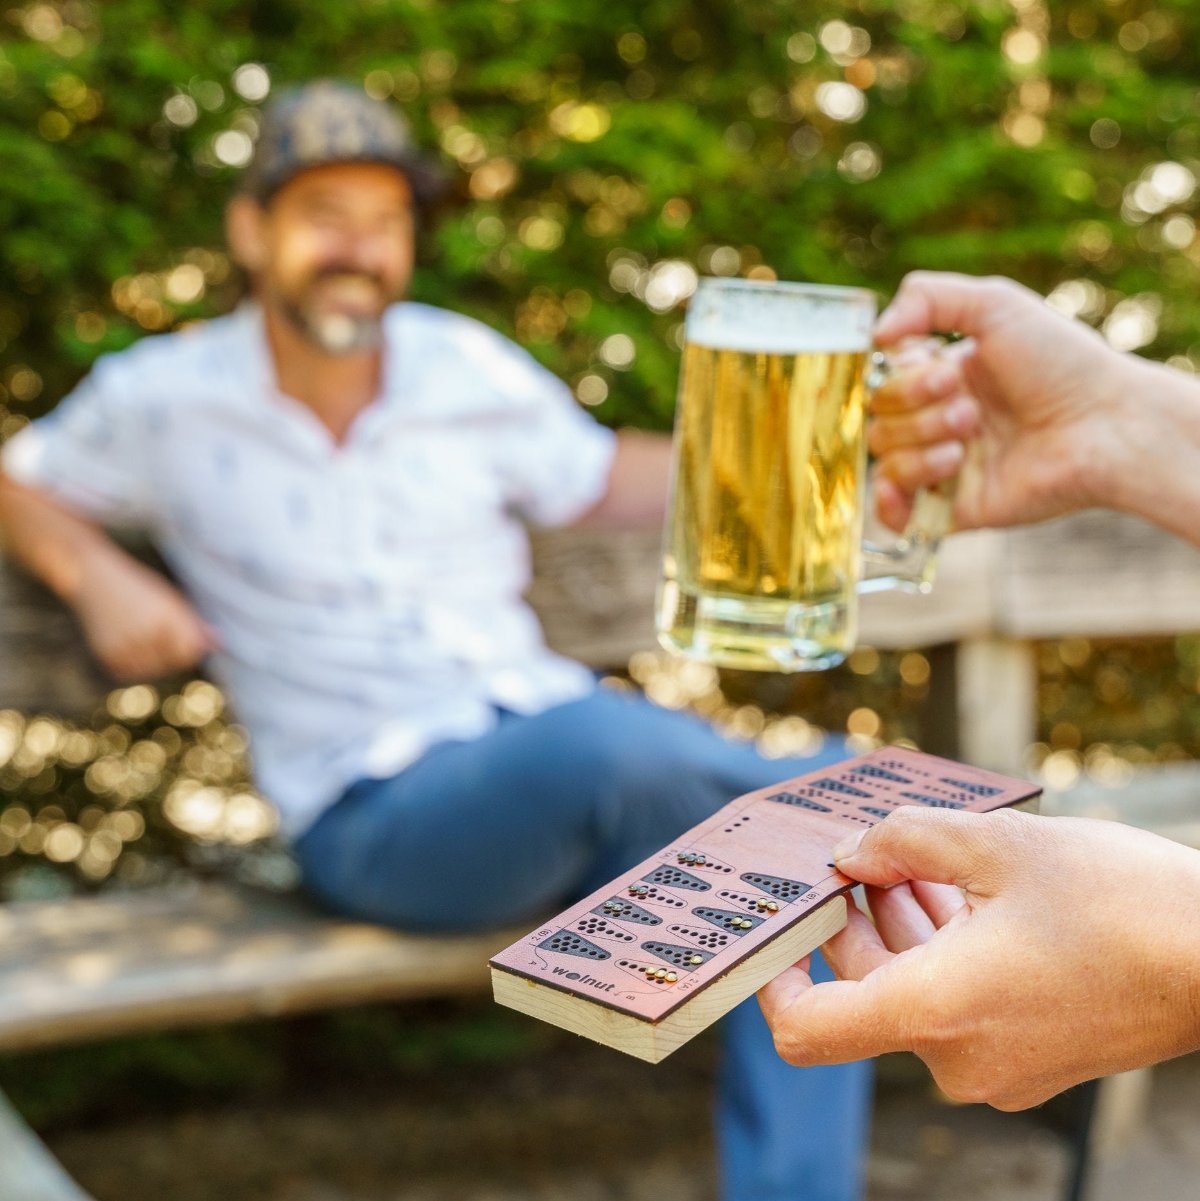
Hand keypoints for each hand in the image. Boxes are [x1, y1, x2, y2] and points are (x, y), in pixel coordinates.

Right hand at [74, 550, 219, 679]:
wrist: (94, 579)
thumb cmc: (139, 587)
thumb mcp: (170, 600)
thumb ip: (194, 624)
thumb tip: (219, 644)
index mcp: (165, 618)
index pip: (190, 652)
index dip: (191, 647)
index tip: (184, 637)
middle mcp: (145, 635)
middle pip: (174, 663)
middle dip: (172, 652)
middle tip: (154, 629)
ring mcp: (124, 648)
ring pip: (154, 670)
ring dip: (153, 660)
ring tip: (140, 634)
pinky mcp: (108, 657)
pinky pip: (132, 673)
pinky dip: (133, 663)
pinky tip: (126, 641)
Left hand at [758, 806, 1199, 1109]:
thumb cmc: (1120, 900)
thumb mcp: (998, 844)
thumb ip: (902, 840)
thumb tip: (848, 851)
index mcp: (935, 1010)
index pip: (808, 1028)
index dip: (773, 976)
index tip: (778, 923)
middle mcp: (957, 1054)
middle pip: (864, 987)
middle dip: (856, 912)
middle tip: (861, 847)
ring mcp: (996, 1065)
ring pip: (913, 987)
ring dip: (902, 920)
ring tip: (912, 852)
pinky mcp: (1029, 1057)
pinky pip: (957, 1000)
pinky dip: (944, 945)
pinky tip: (955, 882)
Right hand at [869, 272, 1136, 532]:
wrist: (1104, 426)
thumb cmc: (1062, 363)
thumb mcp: (997, 304)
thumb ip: (927, 297)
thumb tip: (874, 334)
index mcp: (945, 378)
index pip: (884, 379)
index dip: (904, 377)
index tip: (947, 371)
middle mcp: (940, 422)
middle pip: (881, 418)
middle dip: (918, 409)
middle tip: (972, 409)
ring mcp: (945, 468)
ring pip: (886, 459)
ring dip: (922, 444)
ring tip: (972, 438)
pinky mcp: (954, 510)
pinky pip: (894, 515)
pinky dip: (892, 501)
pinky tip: (916, 483)